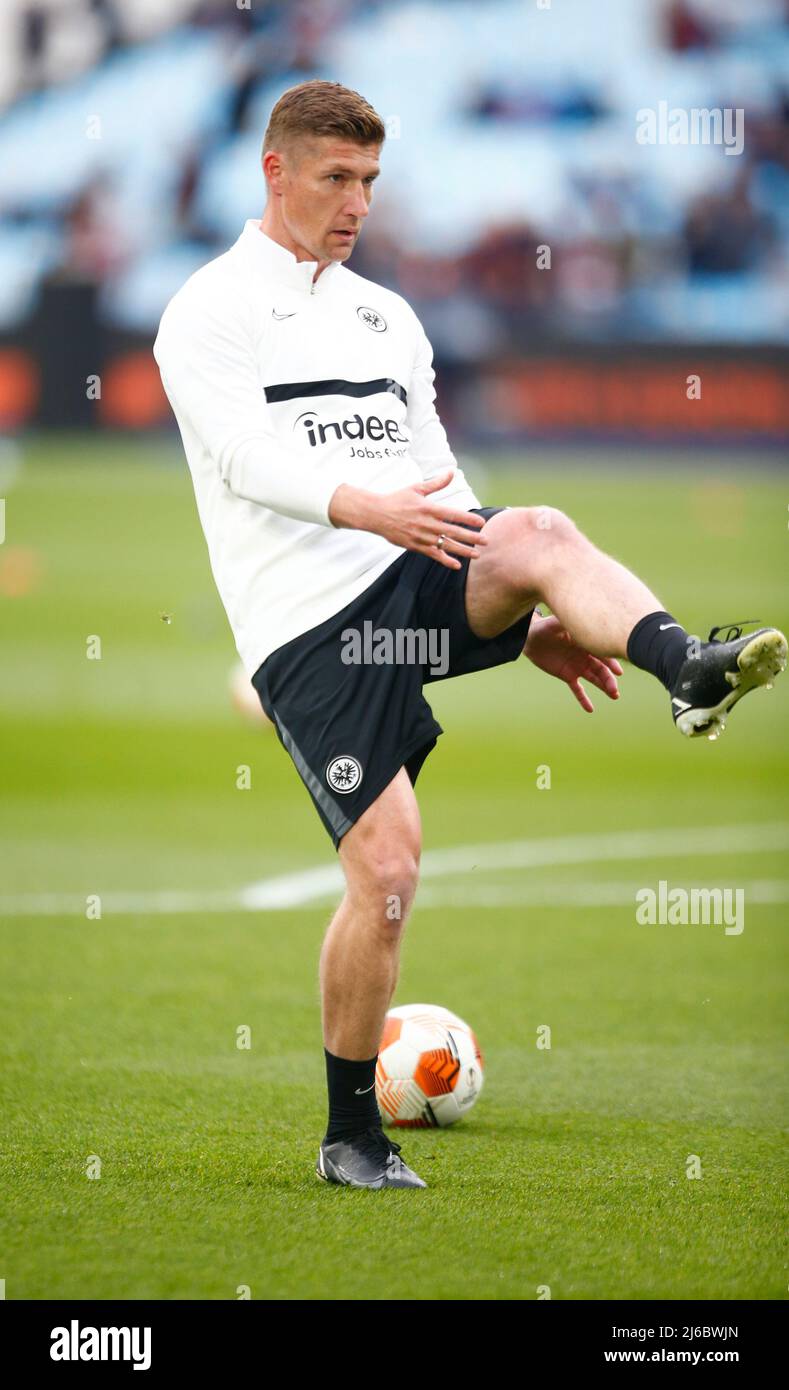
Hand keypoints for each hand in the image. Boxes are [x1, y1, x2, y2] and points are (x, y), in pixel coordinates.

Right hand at [328, 470, 487, 570]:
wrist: (376, 514)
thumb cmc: (397, 499)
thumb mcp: (417, 488)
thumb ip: (436, 483)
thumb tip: (451, 472)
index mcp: (429, 508)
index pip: (454, 514)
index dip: (468, 519)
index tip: (481, 523)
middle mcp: (427, 524)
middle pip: (454, 532)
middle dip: (472, 538)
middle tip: (486, 541)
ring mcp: (421, 537)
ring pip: (446, 545)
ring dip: (463, 550)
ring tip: (477, 554)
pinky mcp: (415, 546)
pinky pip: (433, 555)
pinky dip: (445, 560)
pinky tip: (457, 565)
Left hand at [524, 613, 621, 711]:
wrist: (531, 639)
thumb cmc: (545, 627)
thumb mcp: (556, 623)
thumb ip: (569, 622)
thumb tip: (581, 617)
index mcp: (586, 643)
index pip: (602, 653)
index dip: (611, 663)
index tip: (618, 672)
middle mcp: (585, 655)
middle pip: (601, 669)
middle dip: (609, 679)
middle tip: (615, 690)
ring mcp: (578, 666)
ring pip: (594, 678)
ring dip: (604, 687)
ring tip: (614, 696)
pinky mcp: (568, 675)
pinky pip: (577, 689)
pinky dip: (583, 699)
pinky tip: (590, 709)